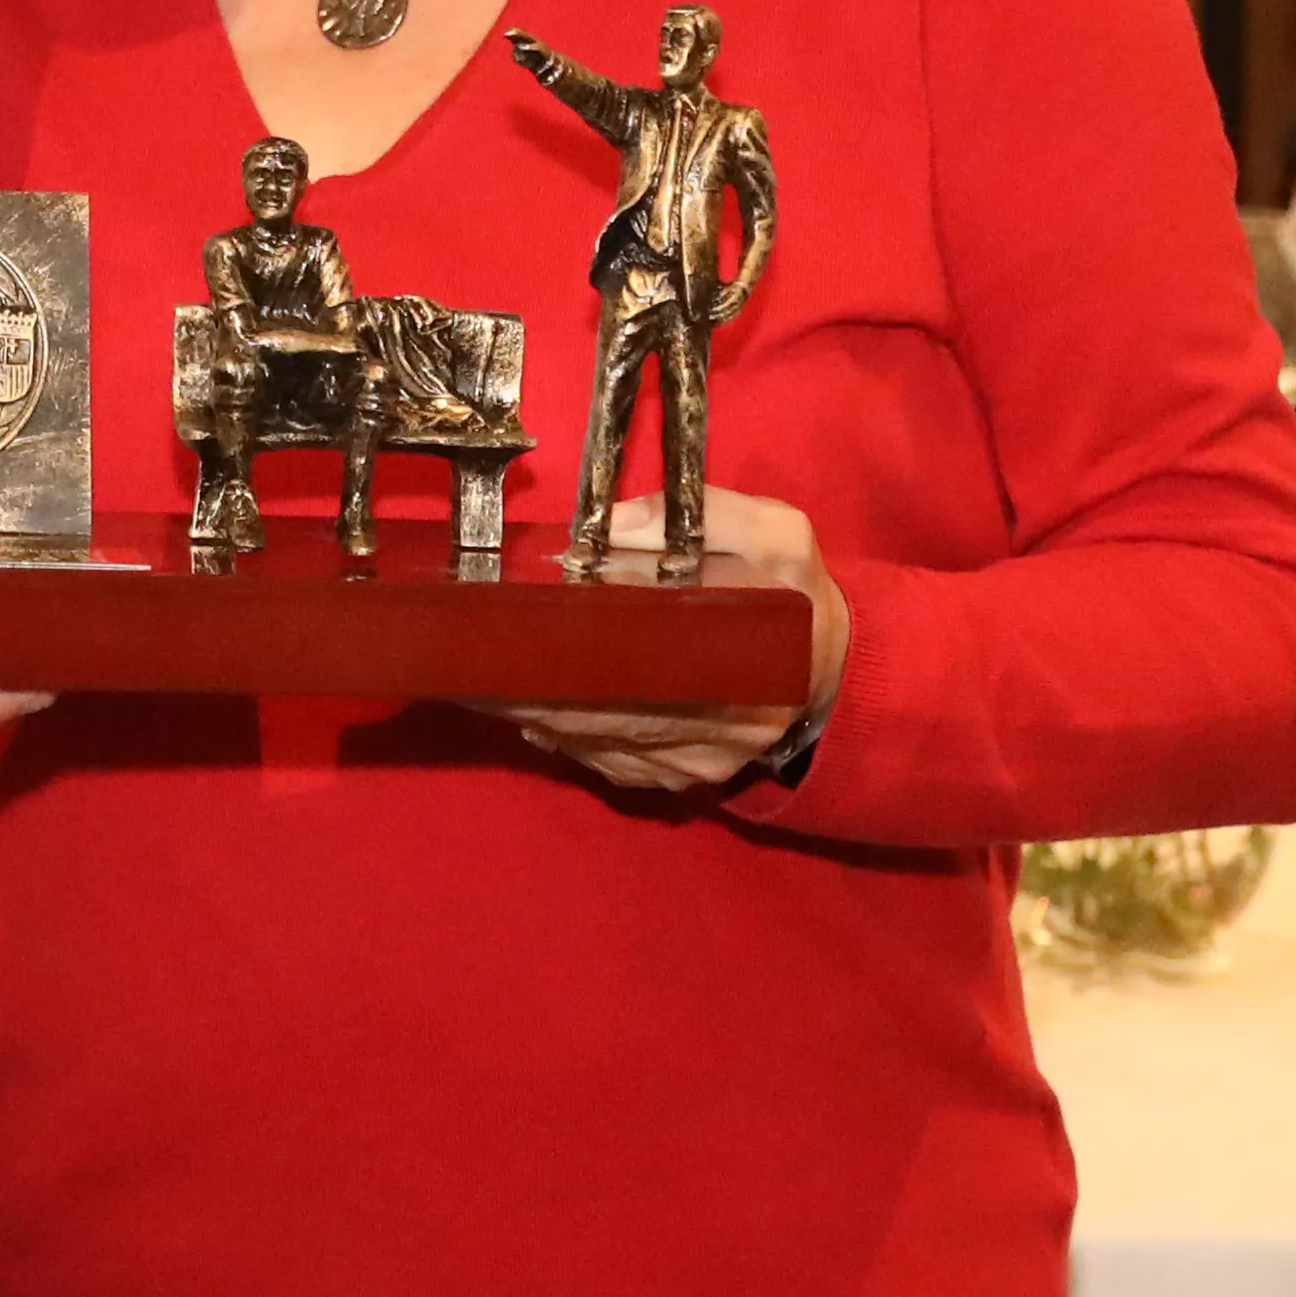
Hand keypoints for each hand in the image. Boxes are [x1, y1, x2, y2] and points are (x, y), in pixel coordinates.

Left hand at [493, 488, 849, 793]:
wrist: (830, 667)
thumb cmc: (793, 591)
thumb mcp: (777, 533)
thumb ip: (704, 516)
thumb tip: (610, 527)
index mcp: (746, 654)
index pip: (637, 659)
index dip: (565, 652)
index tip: (506, 635)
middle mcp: (720, 725)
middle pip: (602, 712)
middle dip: (528, 689)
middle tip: (466, 663)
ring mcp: (700, 762)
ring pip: (598, 743)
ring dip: (535, 714)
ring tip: (478, 681)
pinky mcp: (684, 780)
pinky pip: (610, 763)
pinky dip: (565, 737)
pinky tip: (528, 709)